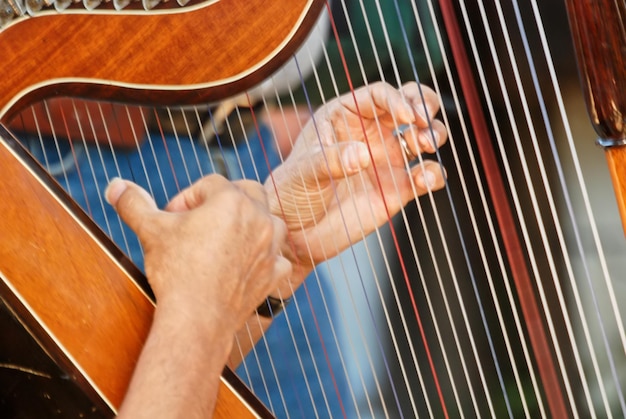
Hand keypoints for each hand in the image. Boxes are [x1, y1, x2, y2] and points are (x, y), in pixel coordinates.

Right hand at [105, 175, 291, 331]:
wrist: (197, 318)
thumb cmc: (175, 271)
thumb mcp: (150, 231)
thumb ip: (133, 203)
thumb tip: (115, 185)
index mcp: (231, 200)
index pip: (209, 184)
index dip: (188, 197)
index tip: (173, 218)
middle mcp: (258, 218)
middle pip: (248, 191)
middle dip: (226, 199)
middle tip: (203, 219)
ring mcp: (270, 246)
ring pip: (269, 220)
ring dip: (253, 223)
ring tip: (227, 237)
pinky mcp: (274, 272)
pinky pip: (278, 257)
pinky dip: (266, 257)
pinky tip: (247, 263)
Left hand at [267, 81, 446, 269]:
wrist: (296, 233)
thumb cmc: (291, 193)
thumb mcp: (303, 172)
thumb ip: (331, 160)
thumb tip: (362, 154)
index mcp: (345, 116)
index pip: (380, 95)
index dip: (398, 99)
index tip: (406, 117)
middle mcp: (370, 132)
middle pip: (410, 103)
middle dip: (425, 105)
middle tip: (423, 122)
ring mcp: (386, 159)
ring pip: (424, 135)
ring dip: (434, 134)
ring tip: (424, 145)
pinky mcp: (397, 188)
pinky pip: (426, 175)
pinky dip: (433, 174)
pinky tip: (425, 180)